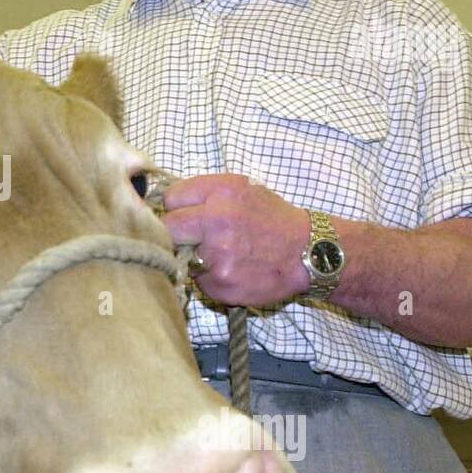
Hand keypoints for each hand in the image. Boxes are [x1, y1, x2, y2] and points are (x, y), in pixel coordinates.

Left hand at [161, 174, 310, 306]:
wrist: (307, 252)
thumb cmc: (271, 218)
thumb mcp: (241, 188)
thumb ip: (203, 192)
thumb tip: (164, 201)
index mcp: (221, 192)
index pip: (170, 199)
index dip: (176, 208)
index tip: (184, 214)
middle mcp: (217, 221)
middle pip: (166, 229)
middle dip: (174, 234)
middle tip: (190, 237)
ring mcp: (218, 256)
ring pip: (181, 257)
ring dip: (194, 258)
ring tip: (222, 254)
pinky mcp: (221, 284)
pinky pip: (199, 281)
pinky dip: (210, 277)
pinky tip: (232, 270)